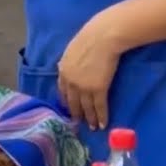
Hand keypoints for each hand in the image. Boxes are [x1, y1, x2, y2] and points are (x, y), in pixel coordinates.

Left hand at [57, 14, 120, 130]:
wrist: (102, 37)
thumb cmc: (89, 37)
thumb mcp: (72, 50)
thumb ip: (69, 62)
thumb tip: (69, 67)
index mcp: (63, 71)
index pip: (62, 91)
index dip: (66, 102)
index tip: (69, 109)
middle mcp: (71, 82)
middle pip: (73, 102)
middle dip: (76, 114)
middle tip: (79, 123)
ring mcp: (84, 87)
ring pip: (86, 108)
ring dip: (90, 119)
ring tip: (93, 128)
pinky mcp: (98, 89)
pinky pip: (99, 107)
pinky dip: (102, 117)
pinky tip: (103, 125)